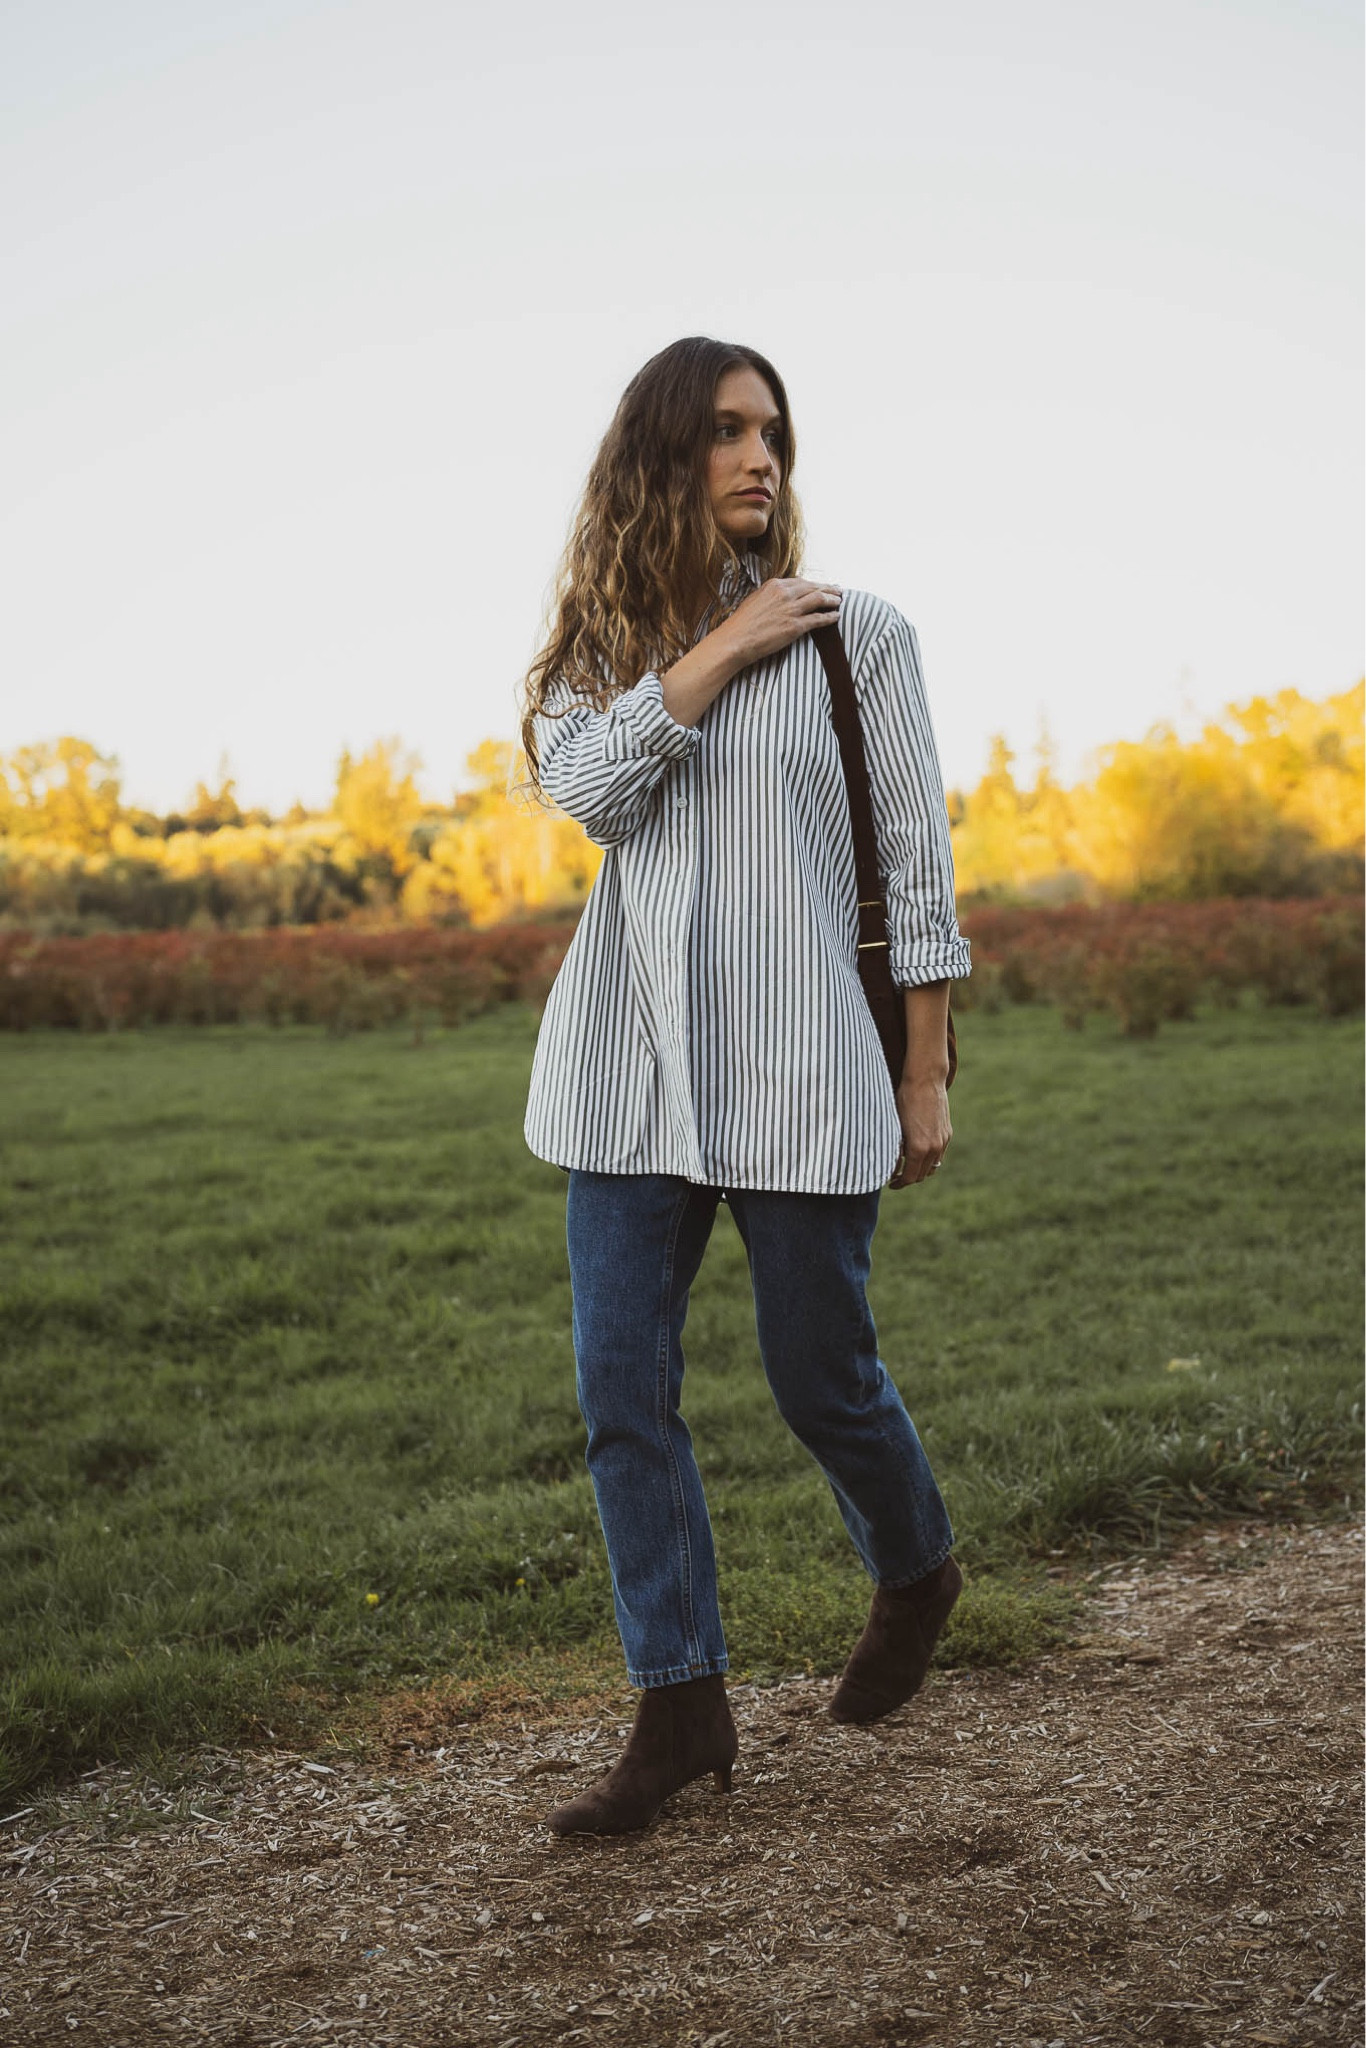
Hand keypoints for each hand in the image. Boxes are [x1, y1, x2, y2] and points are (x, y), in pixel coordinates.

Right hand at [720, 578, 841, 664]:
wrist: (735, 641)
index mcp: (774, 585)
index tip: (821, 586)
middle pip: (813, 587)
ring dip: (833, 600)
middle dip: (828, 588)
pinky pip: (818, 619)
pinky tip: (836, 617)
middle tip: (838, 590)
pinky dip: (830, 617)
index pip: (801, 581)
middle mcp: (785, 594)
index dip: (814, 584)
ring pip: (819, 599)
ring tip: (840, 601)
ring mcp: (791, 609)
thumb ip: (770, 596)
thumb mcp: (754, 600)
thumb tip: (780, 596)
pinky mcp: (795, 626)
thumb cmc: (741, 624)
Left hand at [888, 1074, 950, 1189]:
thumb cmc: (904, 1100)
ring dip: (920, 1169)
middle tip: (895, 1176)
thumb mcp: (895, 1126)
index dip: (899, 1183)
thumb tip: (890, 1163)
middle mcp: (934, 1147)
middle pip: (921, 1174)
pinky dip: (929, 1158)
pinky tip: (918, 1152)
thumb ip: (895, 1148)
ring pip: (932, 1166)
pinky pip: (939, 1154)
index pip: (909, 1177)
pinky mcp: (947, 1133)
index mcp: (918, 1148)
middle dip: (908, 1178)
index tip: (890, 1183)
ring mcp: (943, 1140)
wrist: (926, 1080)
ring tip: (907, 1166)